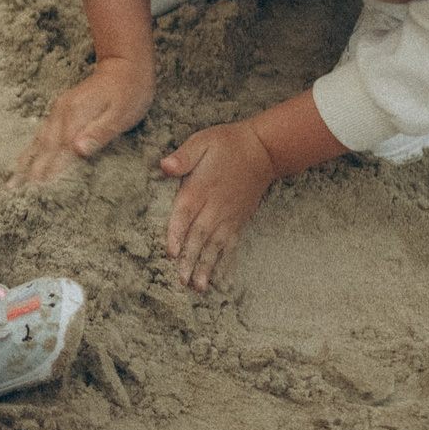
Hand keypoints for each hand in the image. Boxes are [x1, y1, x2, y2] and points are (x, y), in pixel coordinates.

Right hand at [12, 56, 153, 186]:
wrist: (124, 64)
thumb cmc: (130, 91)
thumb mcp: (122, 113)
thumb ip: (100, 132)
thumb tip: (78, 150)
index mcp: (77, 115)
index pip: (60, 151)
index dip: (50, 173)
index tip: (39, 194)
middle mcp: (62, 113)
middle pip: (44, 149)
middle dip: (32, 173)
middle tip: (19, 197)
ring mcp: (58, 111)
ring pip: (38, 142)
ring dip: (25, 164)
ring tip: (12, 185)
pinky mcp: (59, 111)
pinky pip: (41, 135)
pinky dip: (30, 151)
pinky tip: (23, 163)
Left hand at [159, 121, 277, 289]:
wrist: (263, 150)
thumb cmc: (227, 144)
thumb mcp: (202, 142)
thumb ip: (184, 156)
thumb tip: (165, 165)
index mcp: (199, 189)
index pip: (184, 215)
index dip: (177, 234)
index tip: (171, 253)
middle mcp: (214, 207)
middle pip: (199, 237)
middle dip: (190, 260)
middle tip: (182, 282)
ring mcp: (228, 216)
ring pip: (215, 246)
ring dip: (206, 267)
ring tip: (199, 287)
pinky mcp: (239, 221)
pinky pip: (231, 245)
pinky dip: (226, 262)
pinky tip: (221, 278)